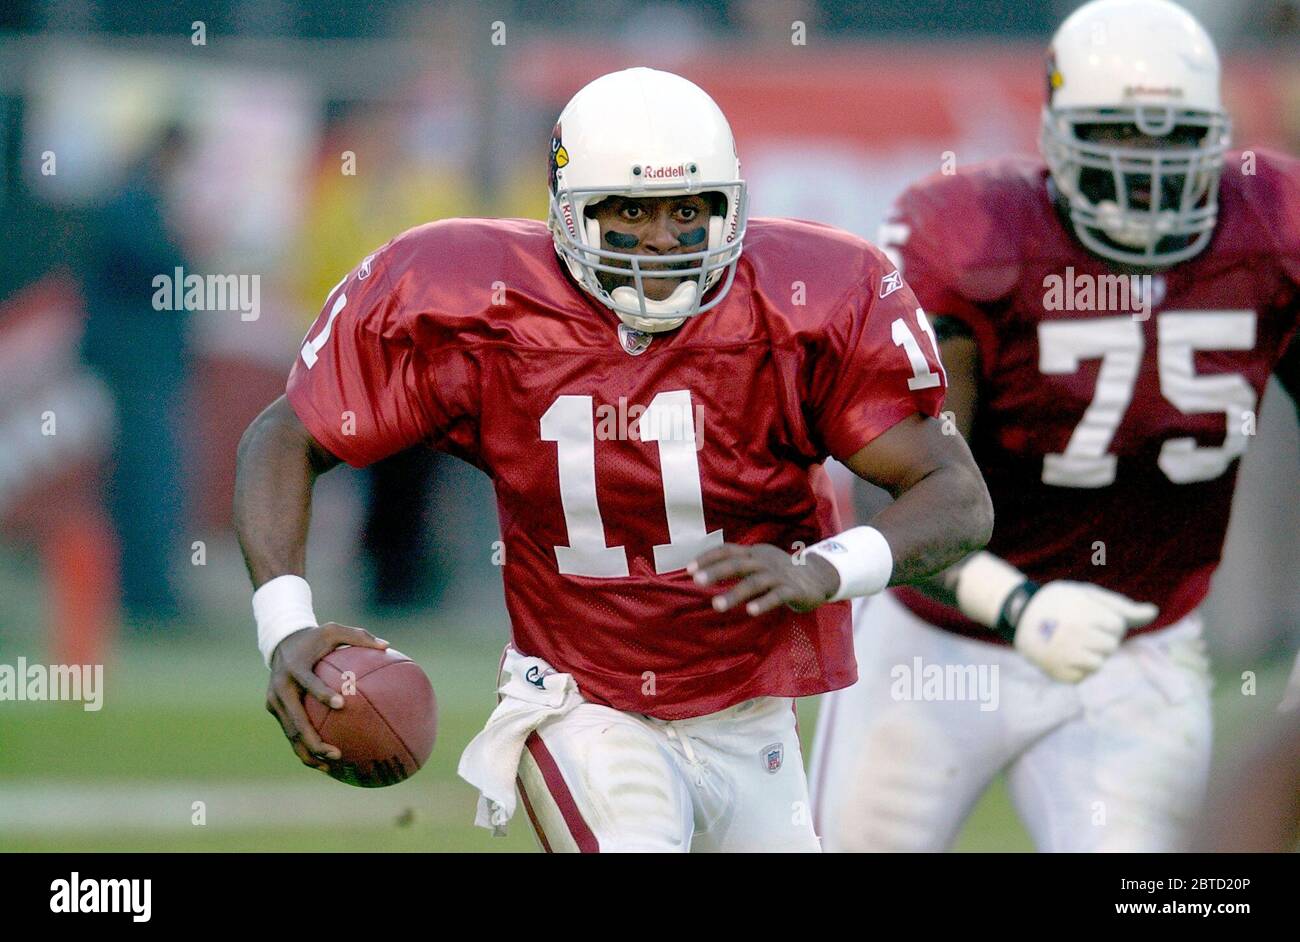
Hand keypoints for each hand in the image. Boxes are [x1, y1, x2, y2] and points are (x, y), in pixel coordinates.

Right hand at [265, 623, 388, 770]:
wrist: (281, 643)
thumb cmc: (314, 638)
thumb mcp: (334, 629)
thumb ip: (359, 636)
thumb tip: (387, 646)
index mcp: (294, 668)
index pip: (307, 683)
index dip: (321, 694)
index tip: (341, 704)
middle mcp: (280, 689)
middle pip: (295, 721)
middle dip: (313, 741)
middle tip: (336, 753)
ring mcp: (274, 702)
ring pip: (291, 734)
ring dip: (308, 752)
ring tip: (331, 767)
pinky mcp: (275, 711)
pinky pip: (291, 733)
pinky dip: (305, 748)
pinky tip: (325, 762)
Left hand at [687, 543, 839, 615]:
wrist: (818, 576)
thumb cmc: (780, 571)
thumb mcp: (758, 562)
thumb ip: (737, 564)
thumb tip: (704, 571)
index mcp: (754, 553)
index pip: (728, 550)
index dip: (708, 557)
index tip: (688, 569)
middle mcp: (764, 561)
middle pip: (738, 564)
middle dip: (716, 572)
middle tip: (696, 581)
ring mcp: (779, 575)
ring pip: (755, 582)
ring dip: (735, 593)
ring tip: (716, 605)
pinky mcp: (793, 590)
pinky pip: (777, 596)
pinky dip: (763, 603)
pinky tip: (750, 611)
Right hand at [1014, 582, 1156, 682]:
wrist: (1018, 614)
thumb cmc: (1060, 602)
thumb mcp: (1087, 594)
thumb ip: (1122, 606)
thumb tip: (1154, 612)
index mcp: (1085, 613)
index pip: (1117, 627)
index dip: (1106, 622)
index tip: (1088, 616)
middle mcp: (1076, 634)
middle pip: (1110, 647)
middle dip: (1100, 639)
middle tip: (1079, 630)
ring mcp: (1065, 655)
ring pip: (1098, 664)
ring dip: (1090, 655)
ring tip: (1072, 643)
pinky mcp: (1057, 672)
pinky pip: (1082, 676)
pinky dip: (1076, 668)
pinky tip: (1063, 655)